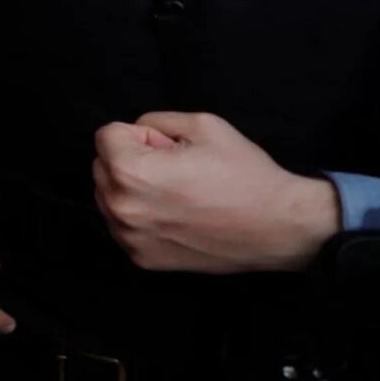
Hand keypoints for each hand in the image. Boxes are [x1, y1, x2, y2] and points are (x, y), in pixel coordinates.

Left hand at [92, 111, 339, 272]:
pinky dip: (140, 216)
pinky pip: (124, 226)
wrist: (278, 227)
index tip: (168, 146)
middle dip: (130, 159)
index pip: (105, 136)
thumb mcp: (204, 125)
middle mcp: (121, 208)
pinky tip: (176, 215)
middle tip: (174, 168)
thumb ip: (157, 121)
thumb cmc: (245, 174)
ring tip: (176, 192)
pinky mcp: (142, 259)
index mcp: (131, 172)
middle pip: (101, 167)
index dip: (140, 134)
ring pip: (108, 197)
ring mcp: (130, 238)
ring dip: (131, 189)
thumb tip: (136, 132)